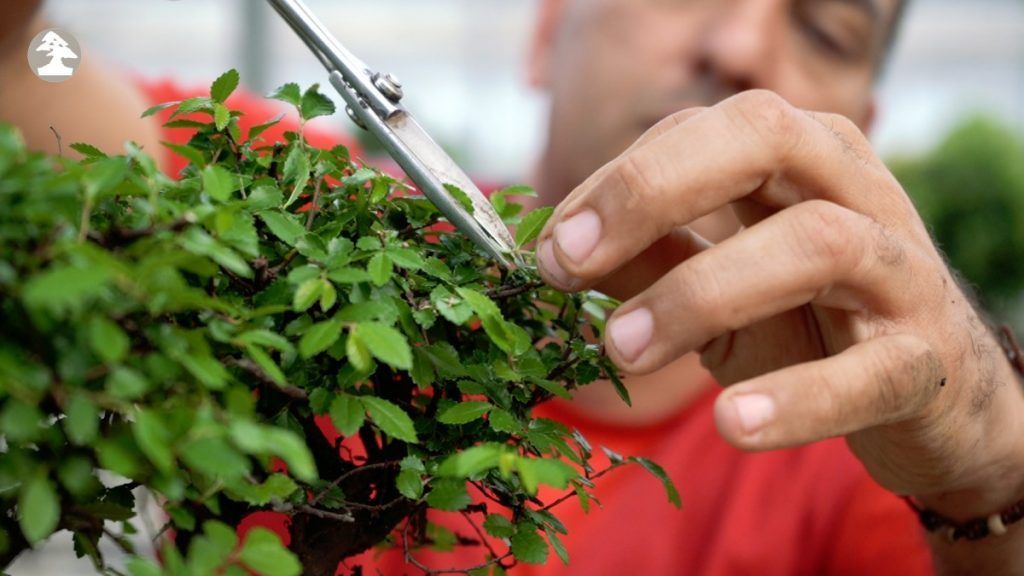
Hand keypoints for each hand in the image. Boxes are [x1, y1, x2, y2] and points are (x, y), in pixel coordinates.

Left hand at [536, 90, 1023, 511]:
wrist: (935, 392)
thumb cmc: (811, 322)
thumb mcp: (720, 284)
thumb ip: (650, 259)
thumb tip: (554, 251)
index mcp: (799, 156)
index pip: (701, 129)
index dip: (618, 179)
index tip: (548, 245)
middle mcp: (854, 189)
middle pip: (763, 139)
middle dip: (651, 189)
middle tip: (565, 261)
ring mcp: (898, 271)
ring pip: (815, 243)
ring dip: (701, 294)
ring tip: (621, 349)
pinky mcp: (927, 361)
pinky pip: (870, 371)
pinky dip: (798, 397)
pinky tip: (731, 422)